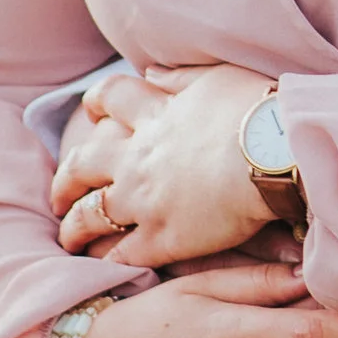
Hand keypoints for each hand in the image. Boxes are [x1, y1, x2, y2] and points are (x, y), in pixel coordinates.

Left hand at [56, 62, 277, 265]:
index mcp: (155, 115)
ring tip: (68, 236)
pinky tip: (98, 265)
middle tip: (61, 190)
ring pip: (91, 214)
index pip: (110, 100)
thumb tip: (150, 73)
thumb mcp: (218, 77)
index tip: (92, 112)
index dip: (97, 103)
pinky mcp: (163, 237)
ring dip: (73, 225)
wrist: (275, 154)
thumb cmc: (257, 112)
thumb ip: (180, 78)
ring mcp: (145, 200)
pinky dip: (105, 260)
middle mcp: (138, 158)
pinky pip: (121, 254)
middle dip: (67, 178)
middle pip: (83, 164)